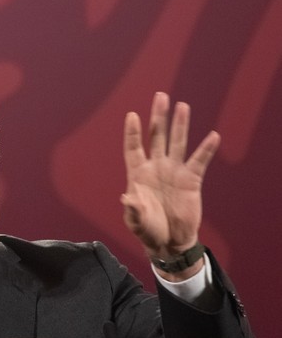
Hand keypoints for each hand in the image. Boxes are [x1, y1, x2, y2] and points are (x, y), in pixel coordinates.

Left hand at [121, 92, 219, 271]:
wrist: (169, 241)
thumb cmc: (148, 230)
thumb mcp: (136, 222)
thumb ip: (133, 209)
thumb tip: (126, 198)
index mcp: (138, 174)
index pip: (133, 147)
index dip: (132, 132)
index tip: (132, 115)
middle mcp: (156, 167)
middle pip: (156, 137)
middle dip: (158, 117)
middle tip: (161, 96)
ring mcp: (174, 171)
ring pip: (177, 142)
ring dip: (180, 125)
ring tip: (183, 106)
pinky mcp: (191, 180)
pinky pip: (199, 161)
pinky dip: (206, 149)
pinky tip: (213, 136)